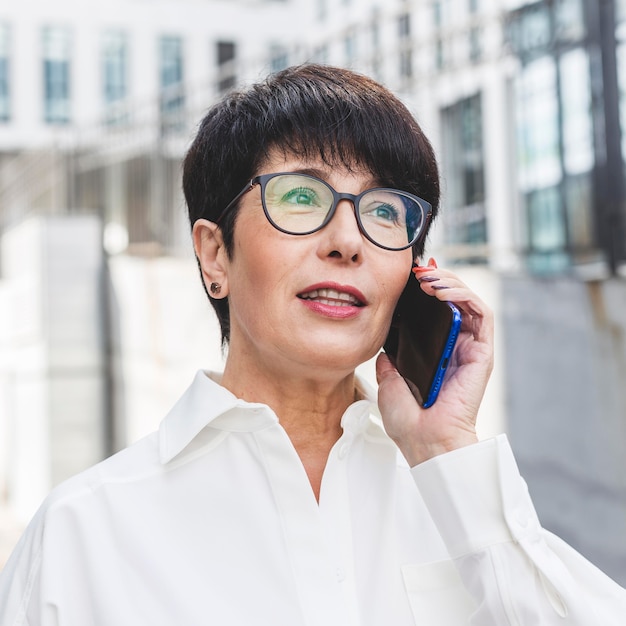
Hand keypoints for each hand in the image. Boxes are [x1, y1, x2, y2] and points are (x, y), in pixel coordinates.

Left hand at [376, 260, 493, 465]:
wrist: (425, 441)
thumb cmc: (408, 420)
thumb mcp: (389, 381)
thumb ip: (390, 360)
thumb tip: (385, 345)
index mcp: (436, 352)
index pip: (437, 311)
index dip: (428, 289)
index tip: (409, 277)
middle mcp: (456, 347)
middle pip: (454, 300)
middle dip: (438, 279)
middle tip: (417, 272)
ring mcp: (470, 348)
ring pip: (469, 301)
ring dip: (450, 282)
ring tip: (427, 278)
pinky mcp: (482, 352)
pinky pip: (481, 314)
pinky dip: (465, 296)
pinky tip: (441, 292)